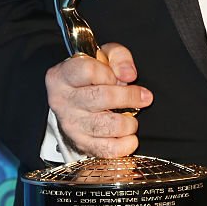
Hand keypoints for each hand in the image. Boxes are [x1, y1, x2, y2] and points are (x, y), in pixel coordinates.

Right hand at [45, 42, 152, 157]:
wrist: (75, 98)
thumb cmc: (90, 75)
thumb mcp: (103, 56)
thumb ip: (119, 57)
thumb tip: (129, 74)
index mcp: (63, 76)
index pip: (88, 70)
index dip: (109, 73)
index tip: (120, 77)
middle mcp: (63, 101)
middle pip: (101, 98)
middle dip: (129, 97)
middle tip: (144, 97)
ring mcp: (71, 125)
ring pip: (105, 126)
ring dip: (128, 122)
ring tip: (132, 118)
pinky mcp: (80, 144)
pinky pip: (105, 149)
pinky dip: (124, 146)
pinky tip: (130, 137)